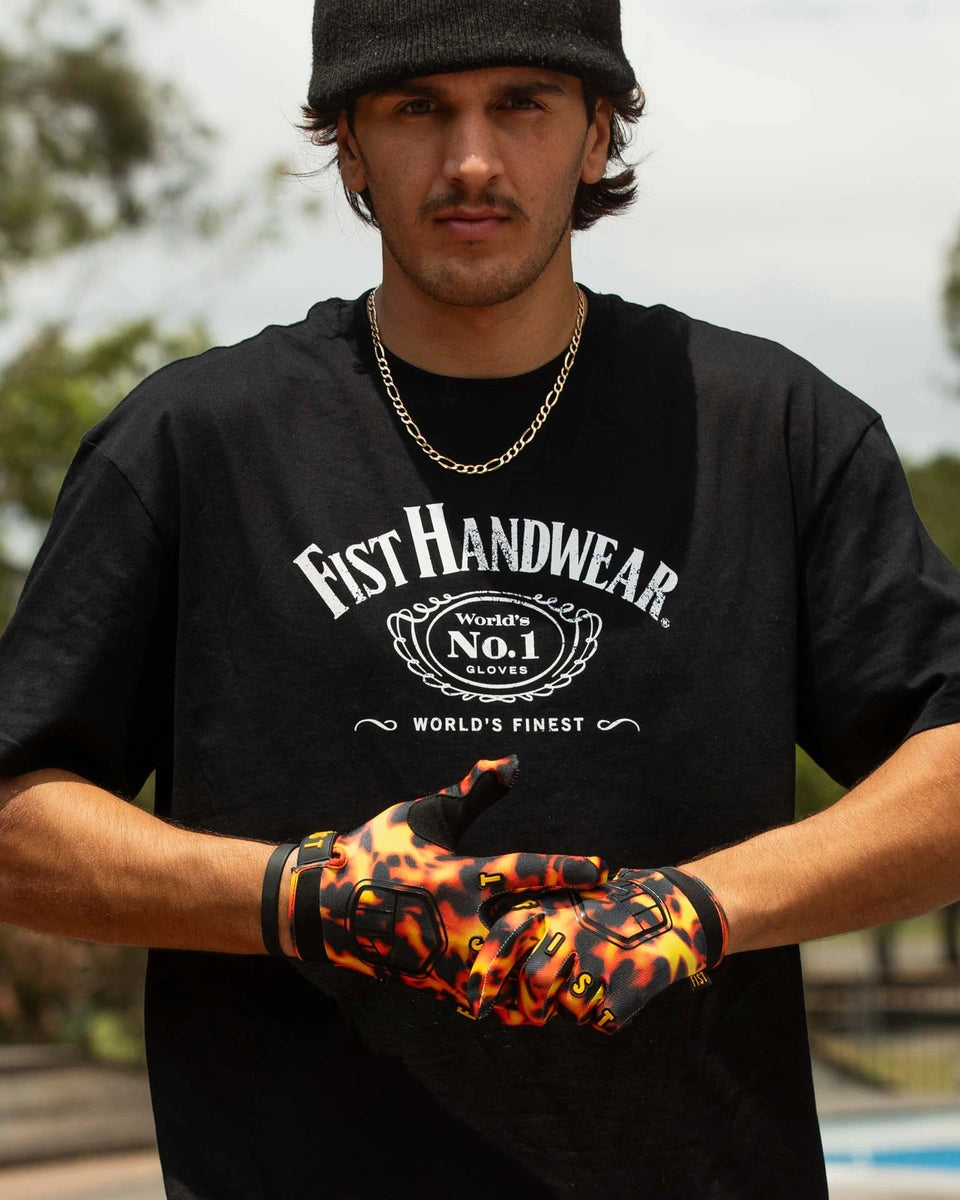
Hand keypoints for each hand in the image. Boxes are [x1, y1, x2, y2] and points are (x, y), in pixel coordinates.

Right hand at [284, 756, 605, 1013]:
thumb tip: (511, 761)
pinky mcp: (439, 987)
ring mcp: (447, 962)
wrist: (322, 905)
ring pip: (512, 985)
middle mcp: (457, 923)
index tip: (605, 867)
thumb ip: (471, 792)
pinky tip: (539, 984)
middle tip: (601, 923)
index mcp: (457, 877)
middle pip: (530, 939)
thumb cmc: (374, 850)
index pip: (524, 872)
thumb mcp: (422, 814)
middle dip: (567, 931)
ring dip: (543, 972)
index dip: (568, 869)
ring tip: (572, 956)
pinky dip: (516, 999)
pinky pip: (490, 1005)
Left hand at [467, 866, 727, 1033]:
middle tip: (552, 998)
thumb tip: (483, 997)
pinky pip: (605, 1020)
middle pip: (535, 983)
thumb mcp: (559, 909)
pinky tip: (621, 987)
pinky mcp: (633, 981)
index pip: (504, 939)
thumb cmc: (600, 915)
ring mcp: (603, 957)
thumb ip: (522, 941)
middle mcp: (572, 930)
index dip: (487, 976)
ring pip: (570, 1009)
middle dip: (538, 1003)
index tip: (476, 1006)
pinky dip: (611, 1013)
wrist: (671, 908)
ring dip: (579, 1006)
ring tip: (596, 981)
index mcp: (548, 909)